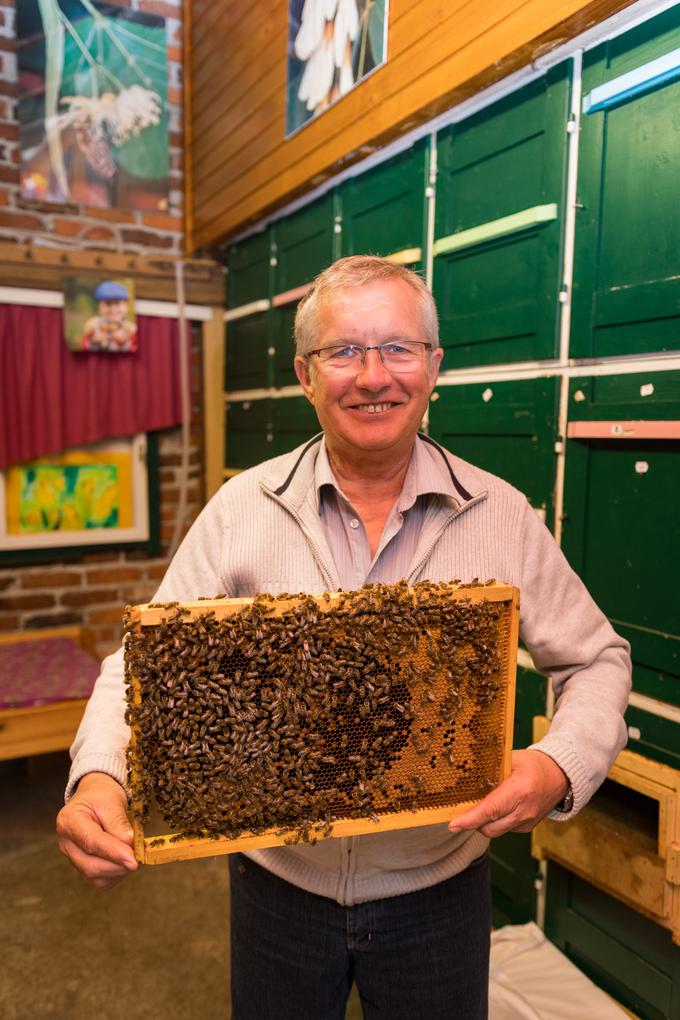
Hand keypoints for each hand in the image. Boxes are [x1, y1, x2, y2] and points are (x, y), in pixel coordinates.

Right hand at [56, 772, 138, 889]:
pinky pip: (101, 880)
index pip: (91, 842)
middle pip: (91, 866)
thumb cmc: (101, 796)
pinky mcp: (82, 868)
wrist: (93, 798)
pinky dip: (116, 873)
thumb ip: (119, 823)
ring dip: (120, 870)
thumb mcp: (112, 801)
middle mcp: (66, 843)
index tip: (133, 860)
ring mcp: (72, 858)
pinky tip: (124, 858)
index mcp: (69, 821)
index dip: (113, 853)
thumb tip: (130, 845)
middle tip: (140, 857)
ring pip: (96, 877)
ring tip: (132, 852)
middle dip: (119, 865)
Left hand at [448, 749, 568, 838]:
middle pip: (489, 827)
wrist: (560, 777)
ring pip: (494, 831)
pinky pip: (503, 829)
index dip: (470, 819)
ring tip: (479, 805)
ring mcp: (527, 822)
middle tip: (460, 811)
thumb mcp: (512, 759)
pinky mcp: (527, 828)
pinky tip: (496, 807)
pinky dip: (494, 822)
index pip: (490, 810)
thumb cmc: (534, 764)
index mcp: (520, 791)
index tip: (453, 824)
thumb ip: (490, 767)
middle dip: (471, 822)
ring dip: (482, 822)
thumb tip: (465, 773)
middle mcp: (524, 811)